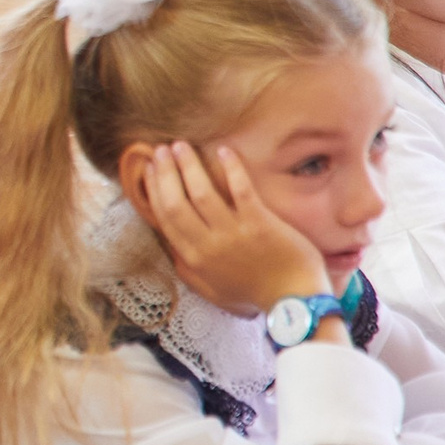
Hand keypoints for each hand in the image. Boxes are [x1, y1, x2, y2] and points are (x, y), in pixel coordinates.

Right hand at [137, 142, 329, 316]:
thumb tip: (171, 247)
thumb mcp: (211, 289)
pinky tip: (224, 151)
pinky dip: (231, 168)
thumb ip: (188, 269)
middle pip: (176, 201)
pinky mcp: (259, 223)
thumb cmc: (253, 294)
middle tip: (161, 151)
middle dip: (165, 172)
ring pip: (201, 192)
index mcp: (193, 258)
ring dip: (188, 165)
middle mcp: (207, 244)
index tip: (151, 169)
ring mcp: (233, 233)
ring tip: (181, 146)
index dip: (154, 189)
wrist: (292, 299)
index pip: (165, 217)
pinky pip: (240, 189)